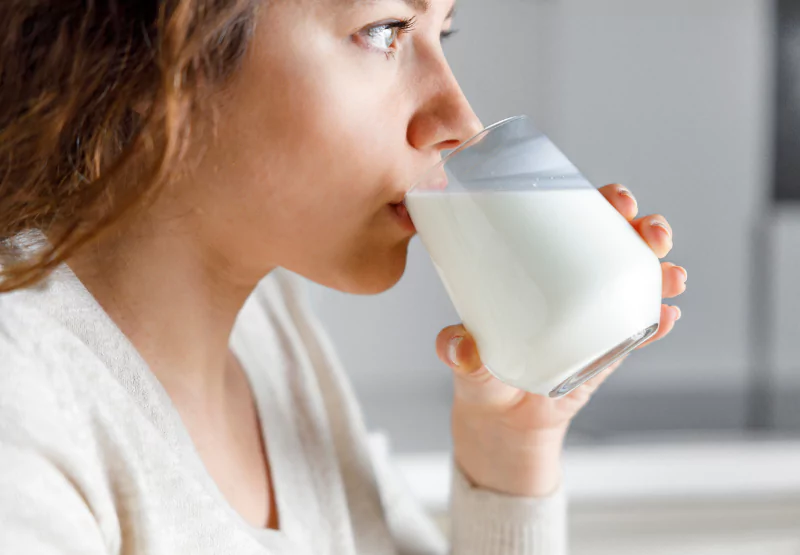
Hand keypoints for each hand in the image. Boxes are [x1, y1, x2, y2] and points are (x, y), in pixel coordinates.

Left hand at [436, 184, 686, 496]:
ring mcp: (598, 314)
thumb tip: (459, 347)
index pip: (575, 220)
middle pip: (619, 242)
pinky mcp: (611, 348)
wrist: (503, 420)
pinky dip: (657, 322)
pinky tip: (669, 316)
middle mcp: (574, 283)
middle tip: (648, 233)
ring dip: (661, 272)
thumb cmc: (480, 372)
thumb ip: (458, 352)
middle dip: (644, 229)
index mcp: (540, 266)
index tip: (617, 200)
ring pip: (638, 281)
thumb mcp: (464, 357)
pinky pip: (640, 329)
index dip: (602, 202)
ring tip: (671, 276)